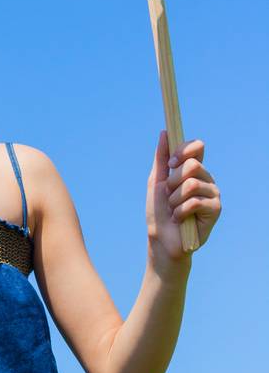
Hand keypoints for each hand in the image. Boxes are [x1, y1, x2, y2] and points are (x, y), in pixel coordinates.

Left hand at [147, 132, 220, 263]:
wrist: (162, 239)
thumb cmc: (159, 211)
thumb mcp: (156, 182)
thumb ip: (161, 158)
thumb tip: (165, 132)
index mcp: (194, 170)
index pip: (197, 147)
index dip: (183, 150)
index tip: (170, 164)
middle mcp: (206, 178)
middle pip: (191, 165)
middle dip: (173, 183)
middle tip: (170, 196)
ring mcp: (213, 193)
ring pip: (191, 184)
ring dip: (174, 200)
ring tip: (174, 210)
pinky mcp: (216, 209)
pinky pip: (194, 202)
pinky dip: (180, 212)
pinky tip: (181, 220)